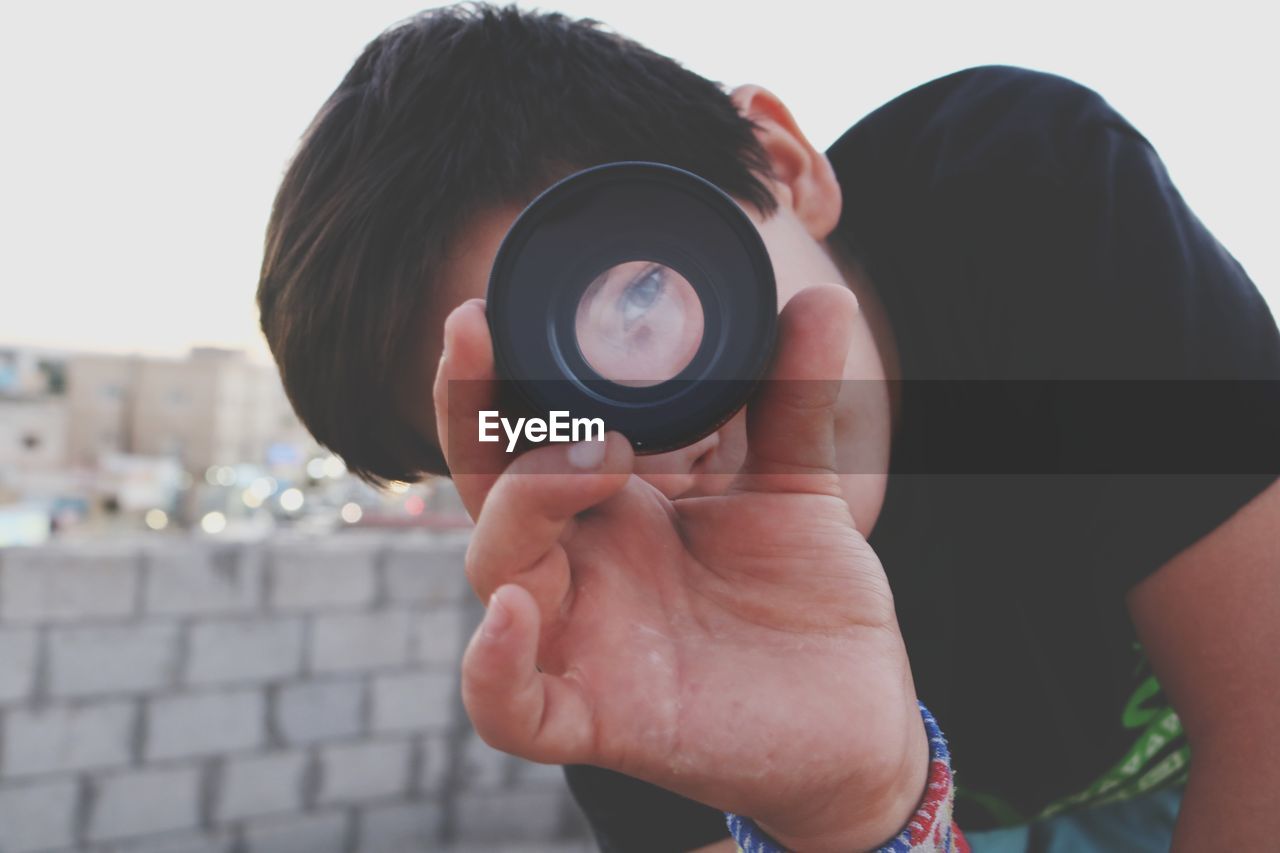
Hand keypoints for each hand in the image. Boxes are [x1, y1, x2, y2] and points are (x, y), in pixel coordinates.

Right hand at [434, 285, 926, 851]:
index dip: (489, 376)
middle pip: (486, 487)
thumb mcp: (798, 488)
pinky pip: (510, 710)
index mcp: (613, 505)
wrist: (854, 712)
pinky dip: (492, 669)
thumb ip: (792, 399)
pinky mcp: (598, 720)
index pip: (522, 432)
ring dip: (522, 504)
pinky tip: (511, 613)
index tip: (488, 308)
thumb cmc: (806, 601)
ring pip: (495, 571)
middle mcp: (582, 565)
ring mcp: (581, 641)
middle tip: (495, 343)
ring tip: (595, 456)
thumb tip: (821, 297)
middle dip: (474, 412)